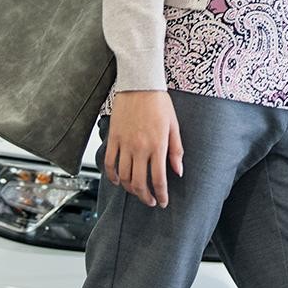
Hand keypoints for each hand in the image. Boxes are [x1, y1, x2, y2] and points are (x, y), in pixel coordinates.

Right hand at [105, 90, 183, 207]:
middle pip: (139, 183)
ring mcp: (124, 144)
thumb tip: (178, 171)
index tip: (162, 202)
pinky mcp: (113, 139)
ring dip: (130, 189)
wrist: (139, 85)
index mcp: (157, 145)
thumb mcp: (174, 125)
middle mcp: (140, 148)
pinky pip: (109, 163)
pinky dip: (112, 176)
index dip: (161, 194)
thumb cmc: (159, 103)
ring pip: (124, 176)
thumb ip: (176, 150)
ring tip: (137, 192)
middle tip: (150, 201)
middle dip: (145, 196)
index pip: (158, 179)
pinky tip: (118, 181)